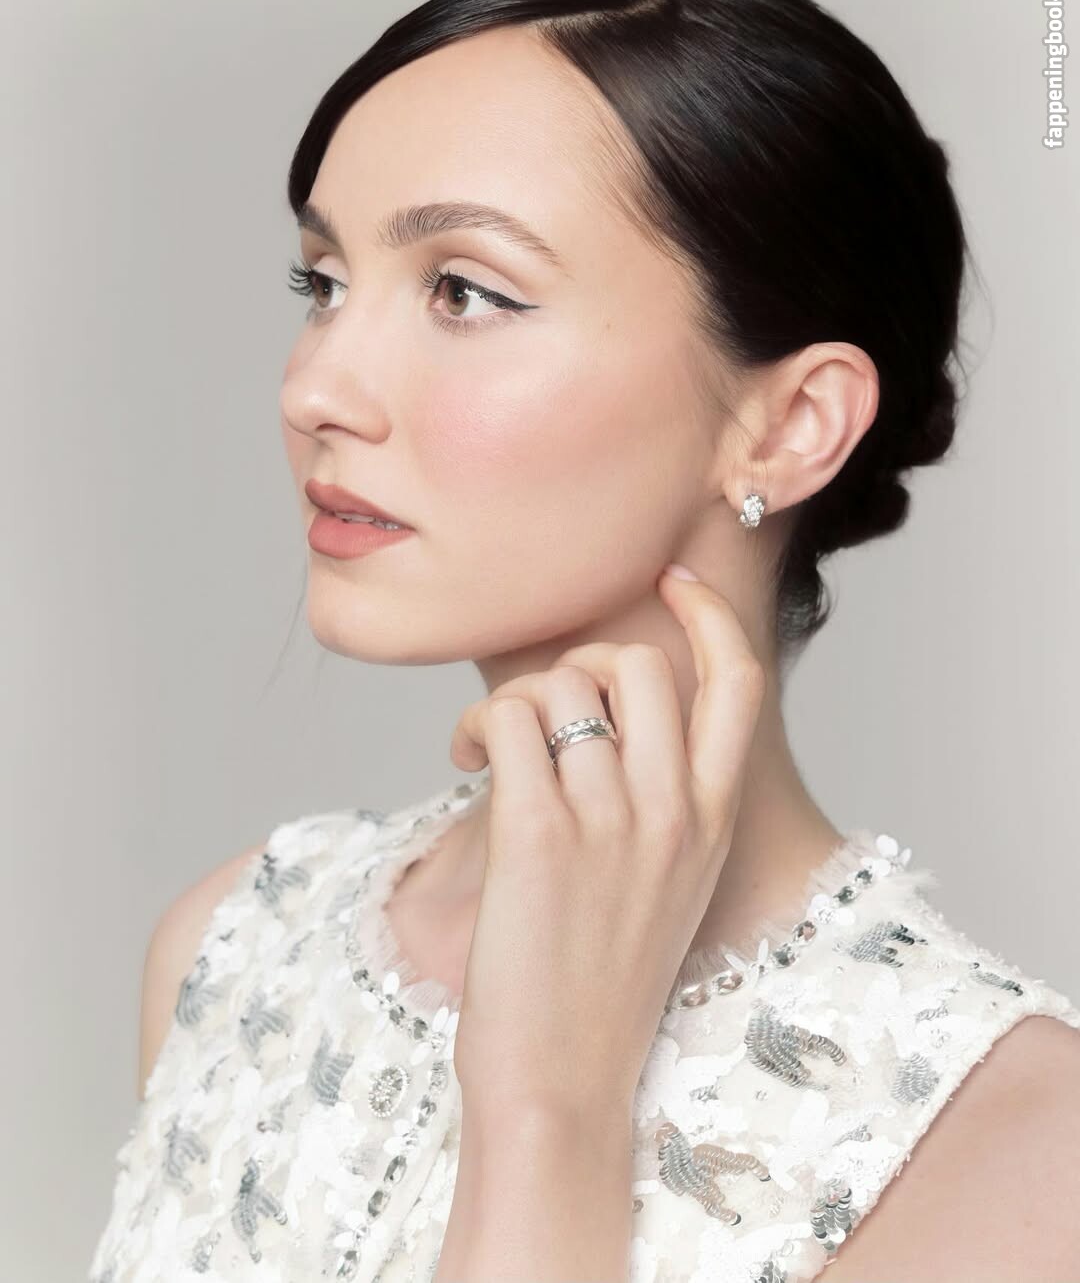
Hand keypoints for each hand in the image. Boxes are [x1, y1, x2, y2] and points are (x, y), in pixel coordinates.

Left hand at [446, 566, 765, 1117]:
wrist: (563, 1082)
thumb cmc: (601, 984)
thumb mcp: (667, 885)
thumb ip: (661, 801)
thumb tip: (606, 721)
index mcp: (714, 820)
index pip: (739, 682)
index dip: (708, 614)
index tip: (670, 580)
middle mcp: (674, 810)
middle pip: (639, 664)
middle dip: (579, 667)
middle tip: (541, 715)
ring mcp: (610, 821)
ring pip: (561, 684)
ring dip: (512, 703)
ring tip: (486, 750)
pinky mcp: (537, 835)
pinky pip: (507, 720)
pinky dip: (475, 727)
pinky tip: (462, 763)